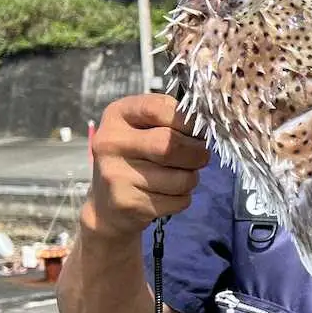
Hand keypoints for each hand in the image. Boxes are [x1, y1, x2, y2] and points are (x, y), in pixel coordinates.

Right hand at [82, 94, 209, 240]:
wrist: (106, 203)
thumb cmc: (135, 157)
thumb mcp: (143, 128)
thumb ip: (170, 120)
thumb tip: (205, 127)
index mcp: (117, 115)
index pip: (158, 108)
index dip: (188, 120)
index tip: (197, 130)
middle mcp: (111, 142)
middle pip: (170, 145)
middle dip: (197, 153)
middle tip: (201, 156)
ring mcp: (116, 175)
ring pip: (181, 178)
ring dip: (191, 179)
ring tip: (178, 176)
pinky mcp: (128, 203)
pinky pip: (177, 201)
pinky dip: (182, 199)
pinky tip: (166, 194)